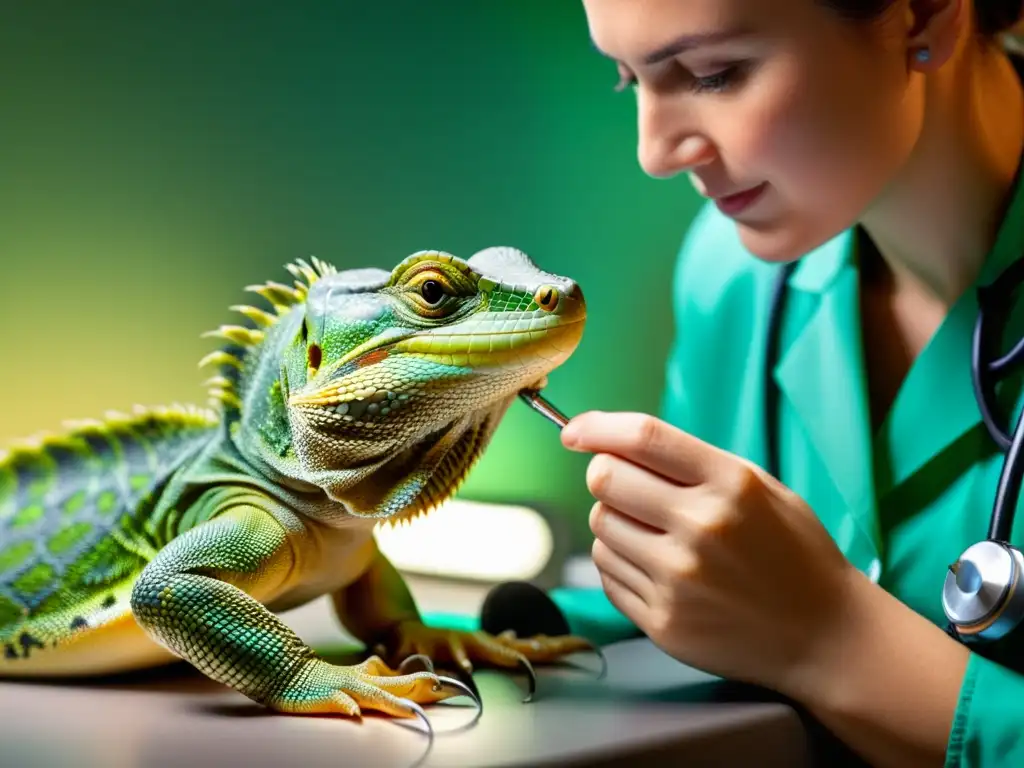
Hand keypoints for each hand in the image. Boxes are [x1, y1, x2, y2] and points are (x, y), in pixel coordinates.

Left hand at [560, 410, 860, 697]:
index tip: (575, 431)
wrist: (825, 636)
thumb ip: (693, 463)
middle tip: (628, 487)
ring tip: (656, 534)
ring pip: (599, 526)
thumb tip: (613, 444)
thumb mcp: (760, 488)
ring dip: (615, 522)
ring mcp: (679, 579)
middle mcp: (702, 528)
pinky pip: (607, 572)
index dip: (596, 427)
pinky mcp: (662, 621)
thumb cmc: (791, 553)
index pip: (642, 438)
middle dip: (607, 475)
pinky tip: (657, 568)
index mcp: (731, 484)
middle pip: (605, 479)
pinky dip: (620, 562)